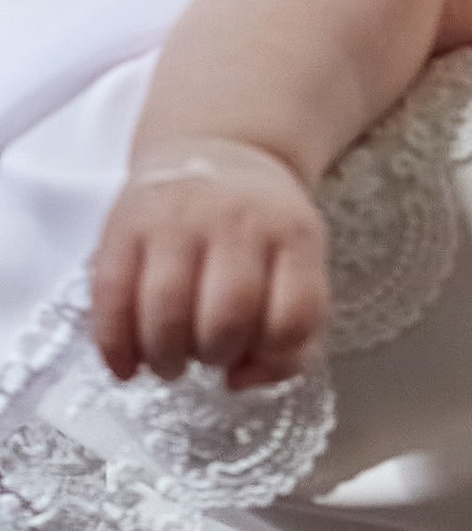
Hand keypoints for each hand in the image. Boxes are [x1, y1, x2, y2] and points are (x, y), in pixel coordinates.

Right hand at [90, 141, 330, 386]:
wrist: (214, 148)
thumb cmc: (261, 230)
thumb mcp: (299, 265)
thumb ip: (294, 335)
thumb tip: (238, 382)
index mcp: (293, 237)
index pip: (292, 315)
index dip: (272, 356)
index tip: (249, 363)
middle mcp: (237, 223)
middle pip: (227, 316)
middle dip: (214, 355)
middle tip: (205, 359)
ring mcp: (177, 220)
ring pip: (167, 308)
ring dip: (165, 356)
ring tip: (168, 363)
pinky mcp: (124, 224)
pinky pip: (112, 295)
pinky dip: (115, 344)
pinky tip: (125, 366)